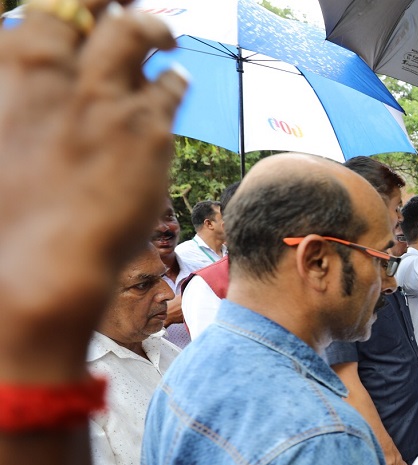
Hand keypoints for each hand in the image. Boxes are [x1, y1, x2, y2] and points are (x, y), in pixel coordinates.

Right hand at [0, 2, 185, 381]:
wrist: (41, 259)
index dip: (73, 7)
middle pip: (97, 7)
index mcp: (19, 70)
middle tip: (128, 6)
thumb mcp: (3, 131)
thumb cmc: (8, 208)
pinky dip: (173, 79)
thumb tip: (30, 76)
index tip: (83, 11)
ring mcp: (111, 99)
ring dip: (154, 29)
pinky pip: (172, 86)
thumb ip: (23, 97)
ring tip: (165, 38)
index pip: (50, 9)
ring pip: (140, 33)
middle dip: (115, 3)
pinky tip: (174, 83)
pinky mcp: (151, 131)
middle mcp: (66, 75)